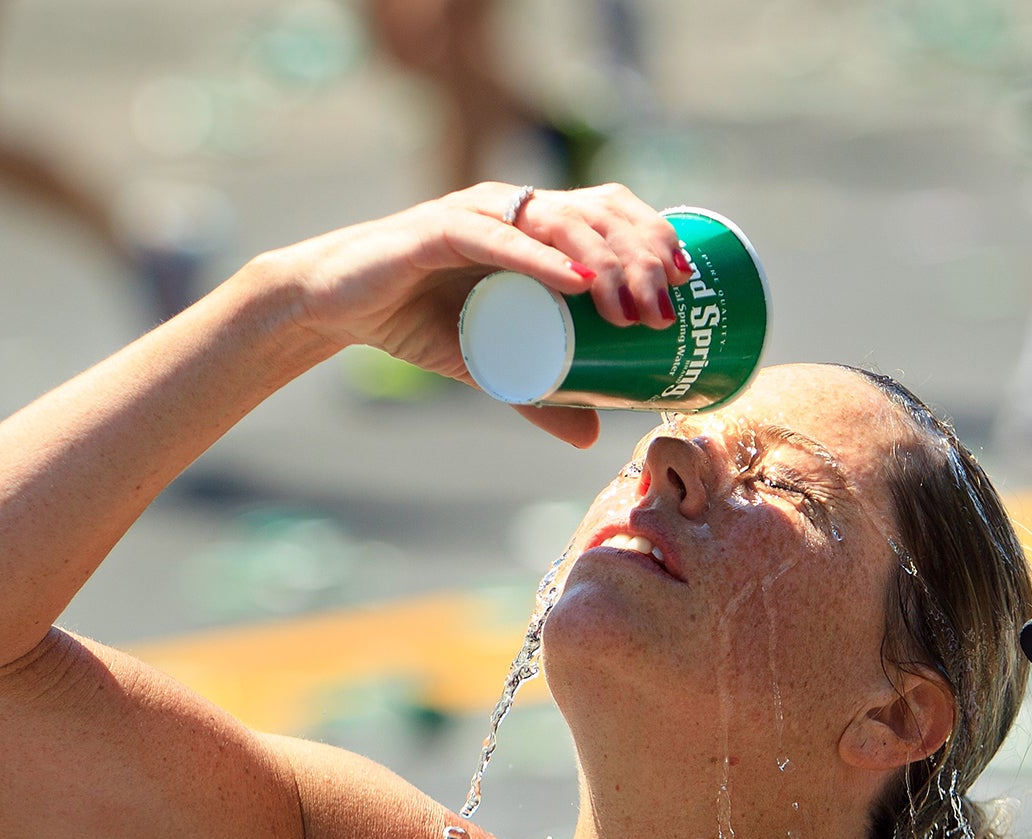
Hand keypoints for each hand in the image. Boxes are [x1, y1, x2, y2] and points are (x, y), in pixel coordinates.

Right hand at [264, 182, 691, 446]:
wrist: (341, 308)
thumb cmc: (420, 321)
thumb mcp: (493, 366)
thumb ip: (541, 397)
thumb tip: (593, 439)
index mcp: (537, 224)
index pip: (613, 211)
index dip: (656, 236)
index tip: (690, 282)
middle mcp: (515, 206)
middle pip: (599, 213)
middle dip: (641, 258)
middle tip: (666, 312)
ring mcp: (477, 212)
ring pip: (559, 221)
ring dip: (605, 262)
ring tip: (631, 308)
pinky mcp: (434, 230)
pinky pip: (495, 236)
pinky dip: (538, 256)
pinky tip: (575, 279)